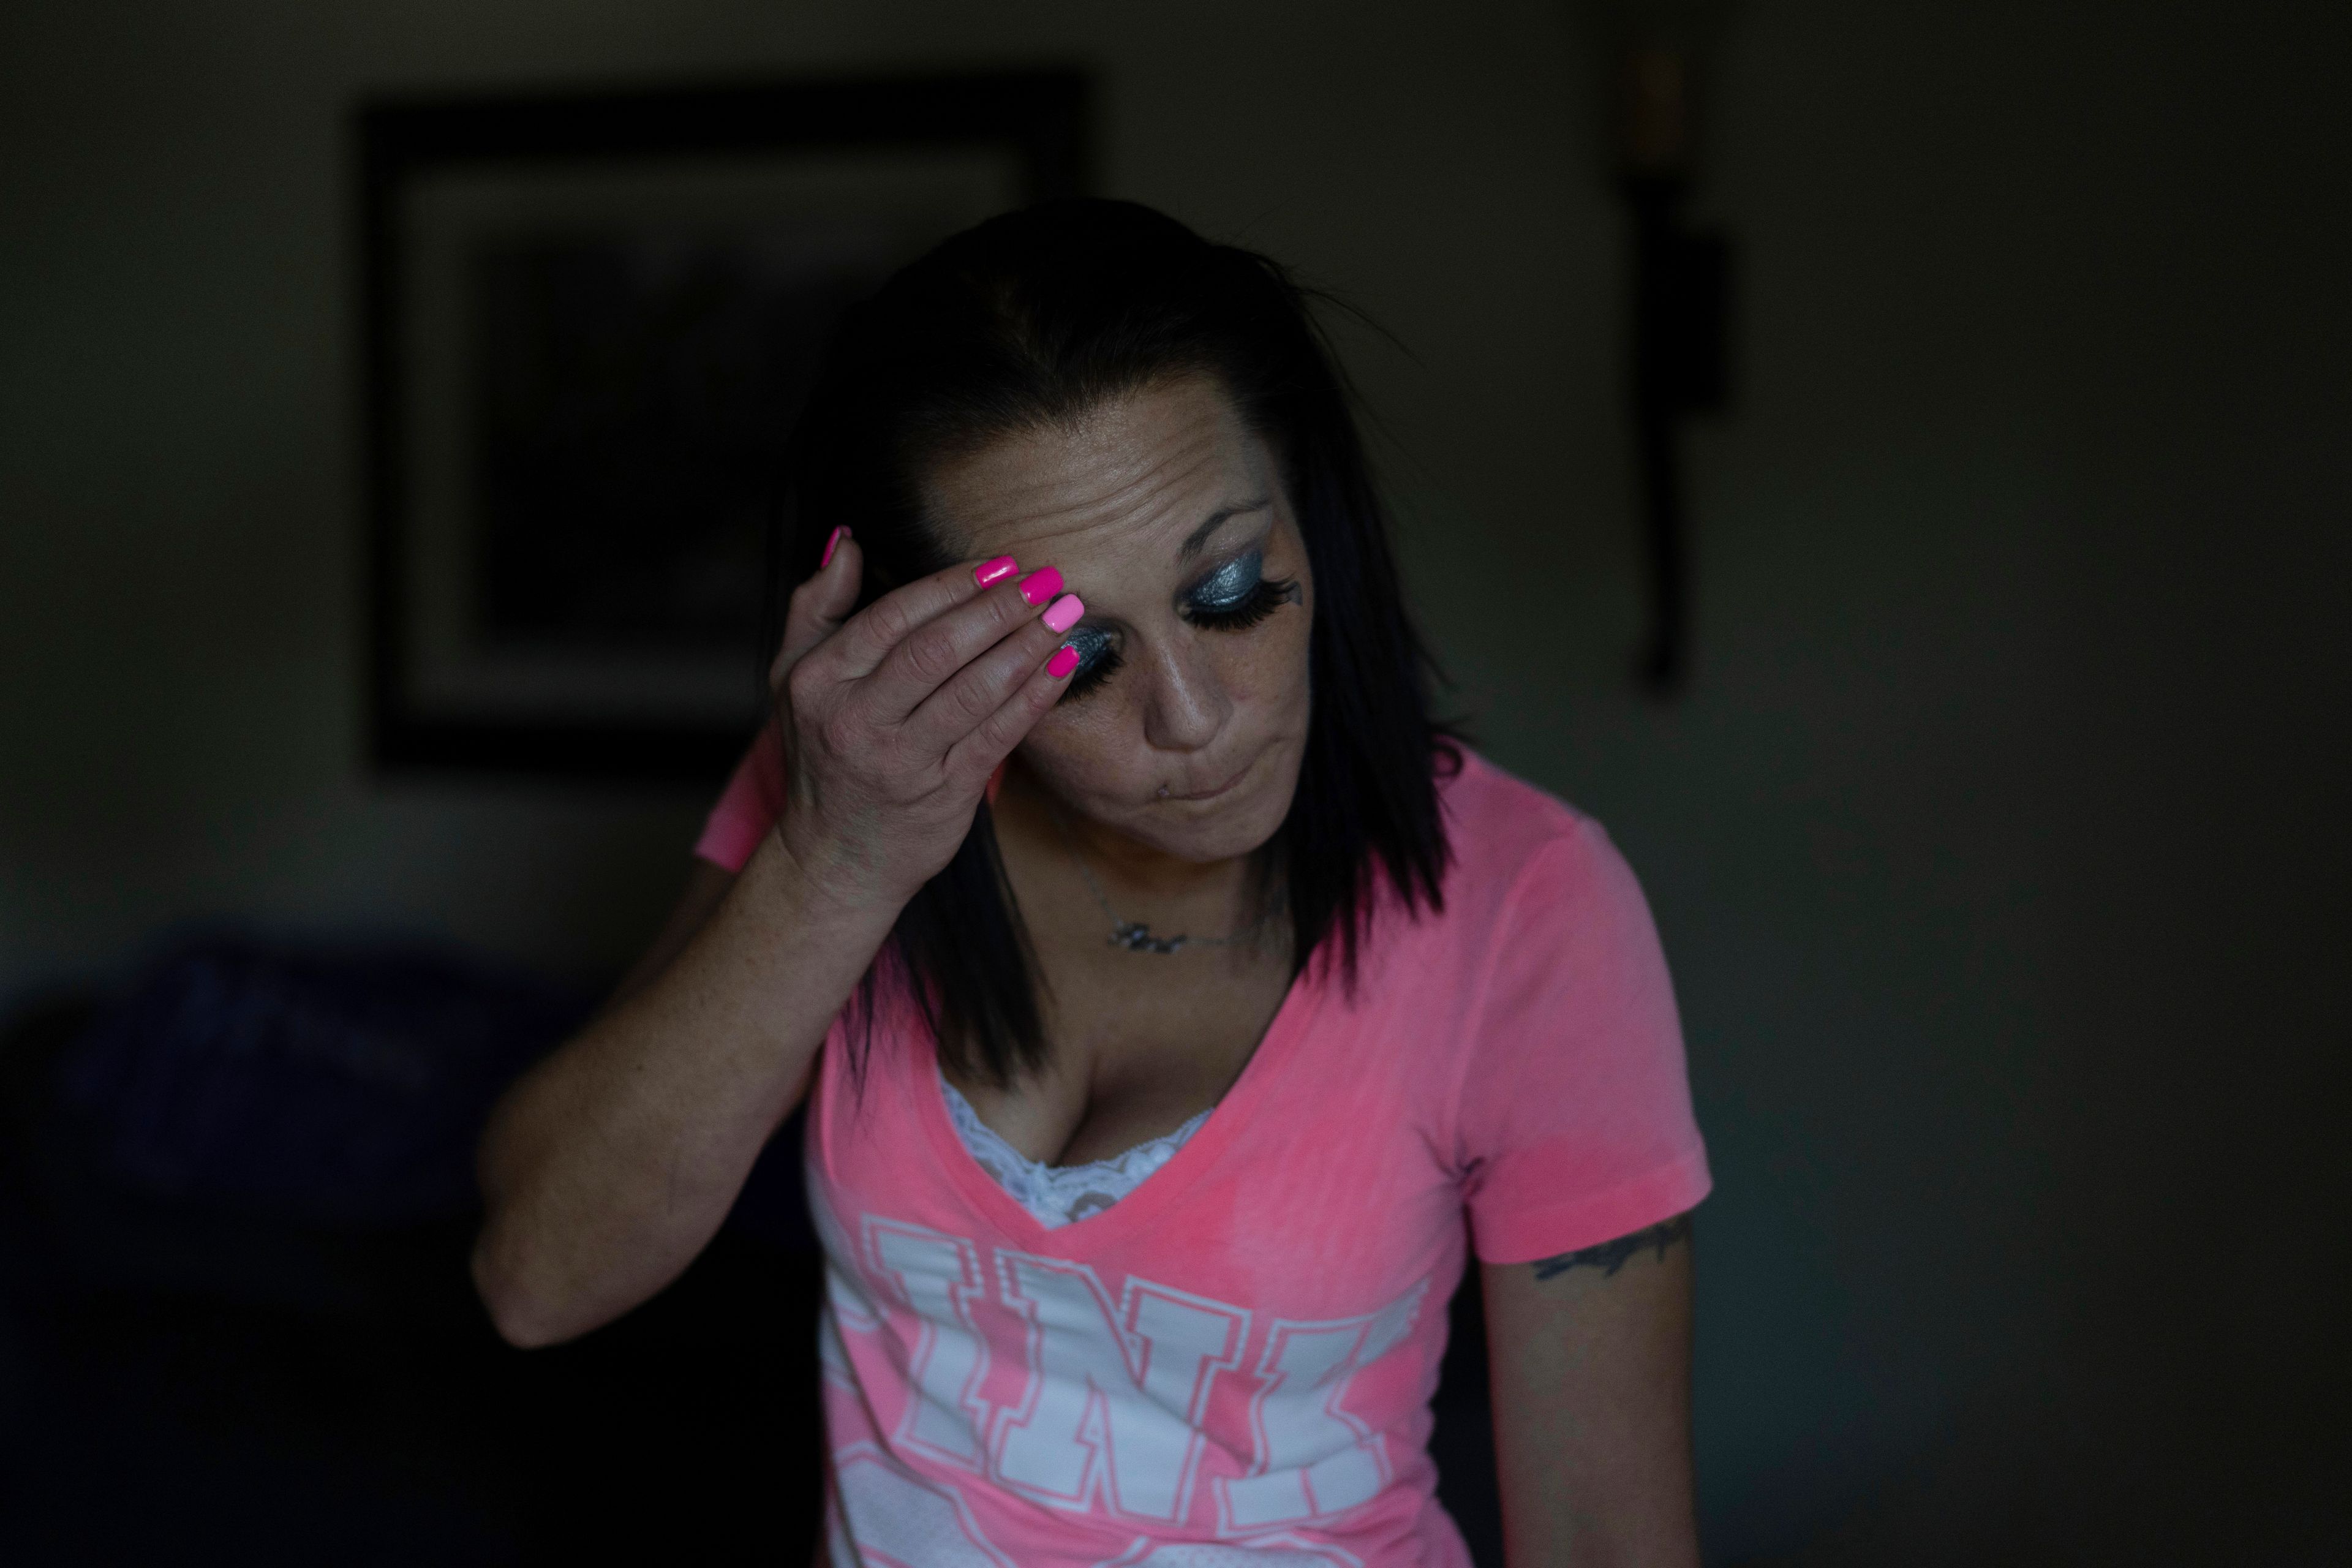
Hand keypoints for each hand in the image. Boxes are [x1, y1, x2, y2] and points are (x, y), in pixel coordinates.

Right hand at [764, 532, 1078, 911]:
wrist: (836, 857)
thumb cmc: (823, 752)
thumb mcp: (796, 678)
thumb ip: (817, 607)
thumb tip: (848, 541)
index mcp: (819, 681)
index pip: (893, 617)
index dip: (953, 585)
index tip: (1003, 563)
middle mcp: (855, 721)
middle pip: (937, 650)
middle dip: (999, 609)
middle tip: (1047, 580)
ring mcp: (901, 761)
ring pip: (974, 691)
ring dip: (1027, 646)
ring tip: (1067, 614)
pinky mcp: (943, 794)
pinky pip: (998, 735)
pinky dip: (1035, 696)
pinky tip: (1063, 665)